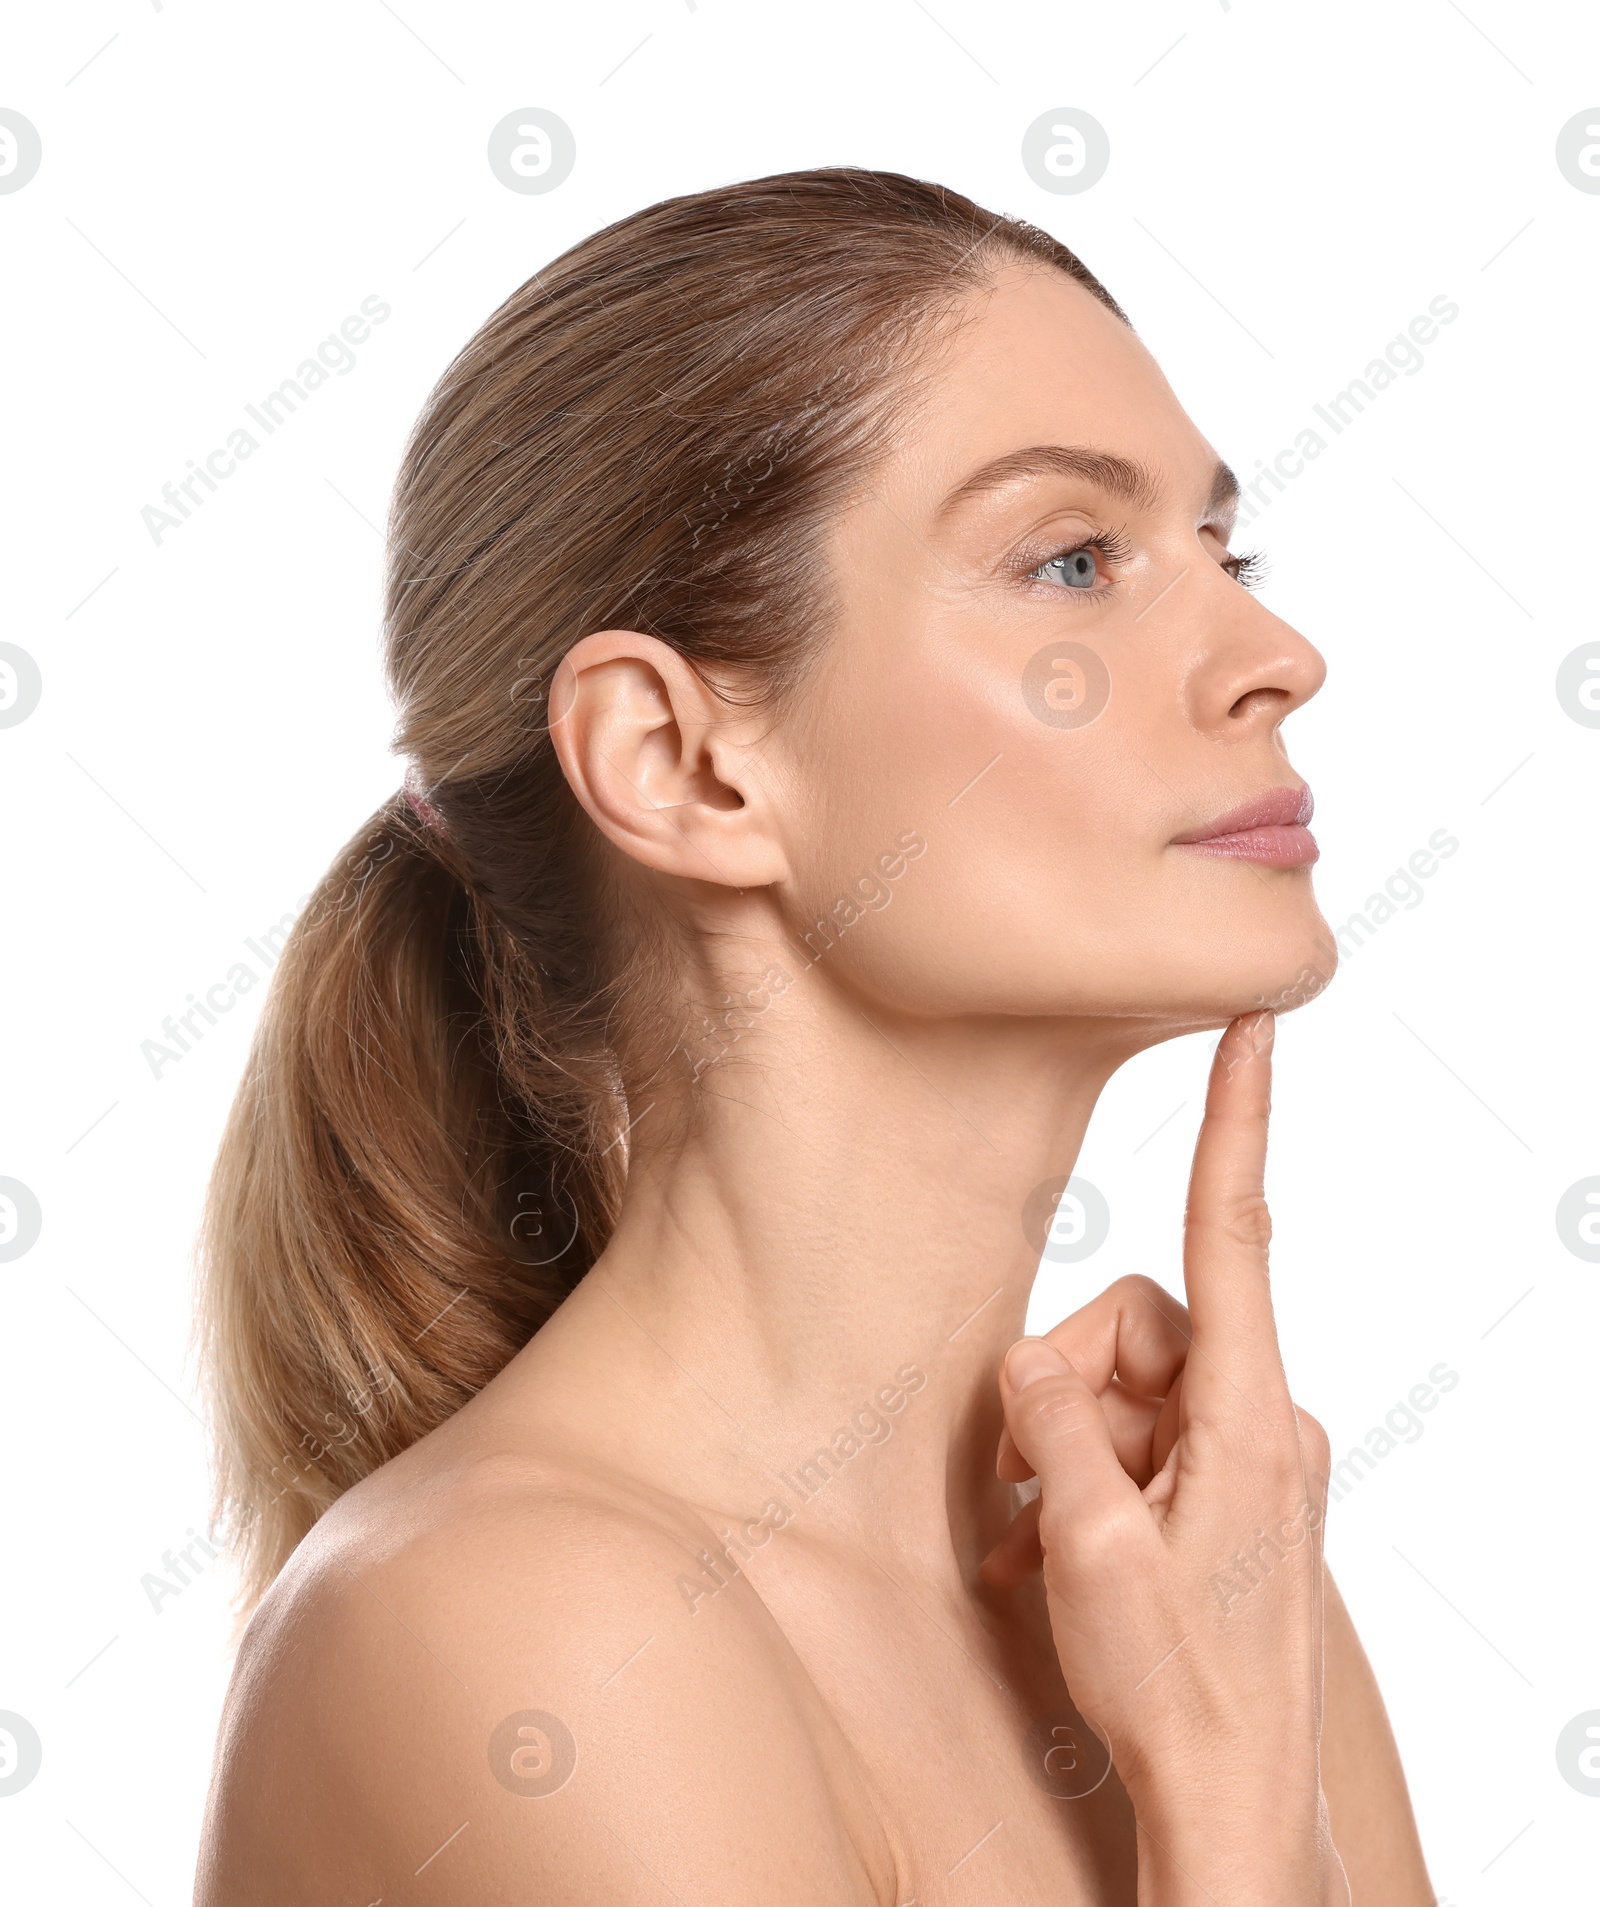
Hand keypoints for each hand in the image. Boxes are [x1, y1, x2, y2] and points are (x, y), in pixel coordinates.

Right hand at [988, 1013, 1345, 1906]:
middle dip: (1065, 1395)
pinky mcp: (1227, 1493)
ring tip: (1048, 1551)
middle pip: (1131, 1329)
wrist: (1234, 1806)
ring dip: (1067, 1458)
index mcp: (1247, 1417)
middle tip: (1041, 1498)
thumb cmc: (1177, 1694)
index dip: (1236, 1118)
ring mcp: (1245, 1460)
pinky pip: (1135, 1443)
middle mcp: (1260, 1421)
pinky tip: (1061, 1563)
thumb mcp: (1092, 1554)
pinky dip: (1087, 1487)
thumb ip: (1056, 1430)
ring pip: (1118, 1389)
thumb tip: (1030, 1364)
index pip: (1236, 1231)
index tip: (1254, 1024)